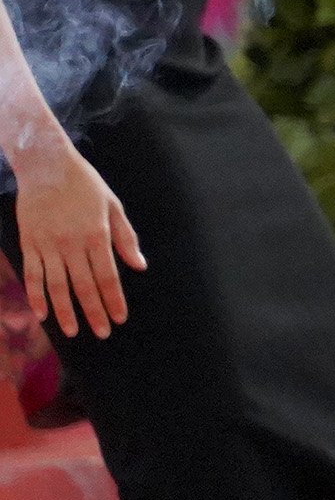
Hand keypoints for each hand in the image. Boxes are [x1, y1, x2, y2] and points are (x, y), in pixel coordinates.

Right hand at [9, 133, 140, 339]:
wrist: (47, 166)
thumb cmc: (84, 185)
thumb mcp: (112, 205)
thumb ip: (125, 237)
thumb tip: (139, 265)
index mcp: (96, 234)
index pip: (108, 275)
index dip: (114, 299)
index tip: (120, 318)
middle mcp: (72, 243)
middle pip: (84, 285)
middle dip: (94, 311)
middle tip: (102, 333)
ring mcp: (48, 245)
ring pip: (57, 285)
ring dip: (65, 311)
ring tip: (74, 331)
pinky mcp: (29, 243)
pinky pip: (33, 275)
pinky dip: (36, 295)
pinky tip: (42, 314)